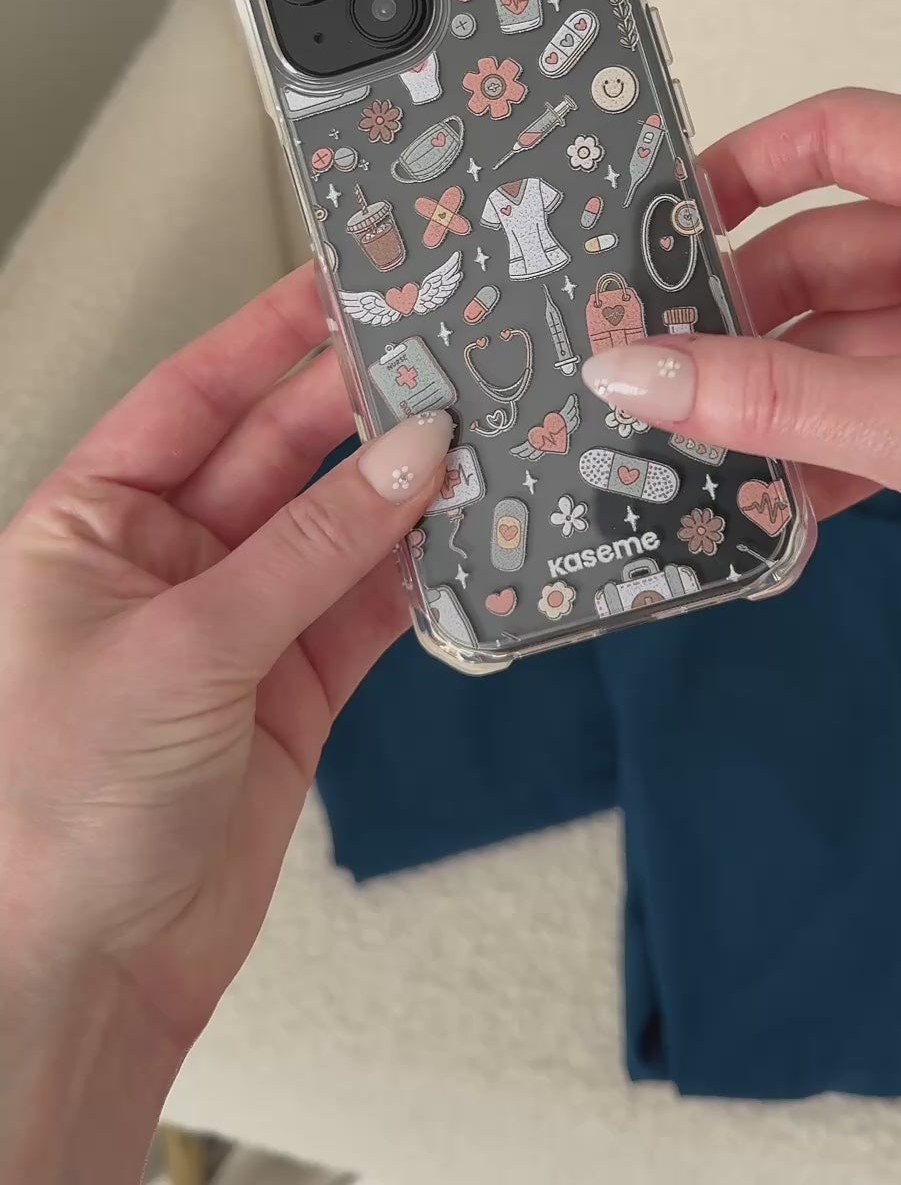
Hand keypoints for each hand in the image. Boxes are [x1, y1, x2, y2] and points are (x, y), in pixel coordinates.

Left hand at [0, 267, 449, 1181]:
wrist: (83, 975)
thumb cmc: (60, 805)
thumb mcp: (185, 645)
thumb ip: (310, 547)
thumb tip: (414, 452)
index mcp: (91, 522)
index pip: (193, 395)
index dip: (269, 335)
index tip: (347, 281)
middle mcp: (162, 561)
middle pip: (275, 452)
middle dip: (358, 405)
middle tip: (447, 352)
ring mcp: (232, 625)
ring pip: (333, 528)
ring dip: (403, 489)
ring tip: (483, 433)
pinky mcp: (290, 692)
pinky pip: (364, 608)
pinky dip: (420, 576)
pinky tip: (472, 537)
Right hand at [582, 88, 900, 591]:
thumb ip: (775, 398)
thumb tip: (625, 372)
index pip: (839, 135)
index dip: (738, 169)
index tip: (652, 234)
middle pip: (831, 248)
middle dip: (739, 317)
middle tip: (639, 372)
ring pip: (857, 338)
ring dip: (777, 398)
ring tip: (682, 450)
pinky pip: (896, 403)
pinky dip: (834, 447)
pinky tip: (769, 504)